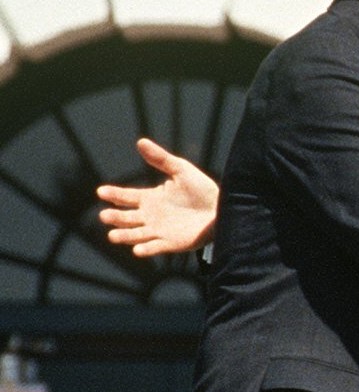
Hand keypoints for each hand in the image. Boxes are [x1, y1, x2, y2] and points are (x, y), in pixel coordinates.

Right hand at [96, 138, 220, 256]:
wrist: (223, 207)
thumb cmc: (202, 189)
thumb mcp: (181, 170)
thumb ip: (161, 158)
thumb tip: (141, 142)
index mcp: (150, 198)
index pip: (127, 196)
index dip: (114, 194)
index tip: (101, 191)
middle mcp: (150, 215)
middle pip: (126, 218)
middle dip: (115, 217)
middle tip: (105, 215)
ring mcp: (159, 230)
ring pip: (136, 235)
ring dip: (124, 236)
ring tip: (112, 236)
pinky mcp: (171, 243)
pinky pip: (155, 247)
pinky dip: (146, 249)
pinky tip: (137, 250)